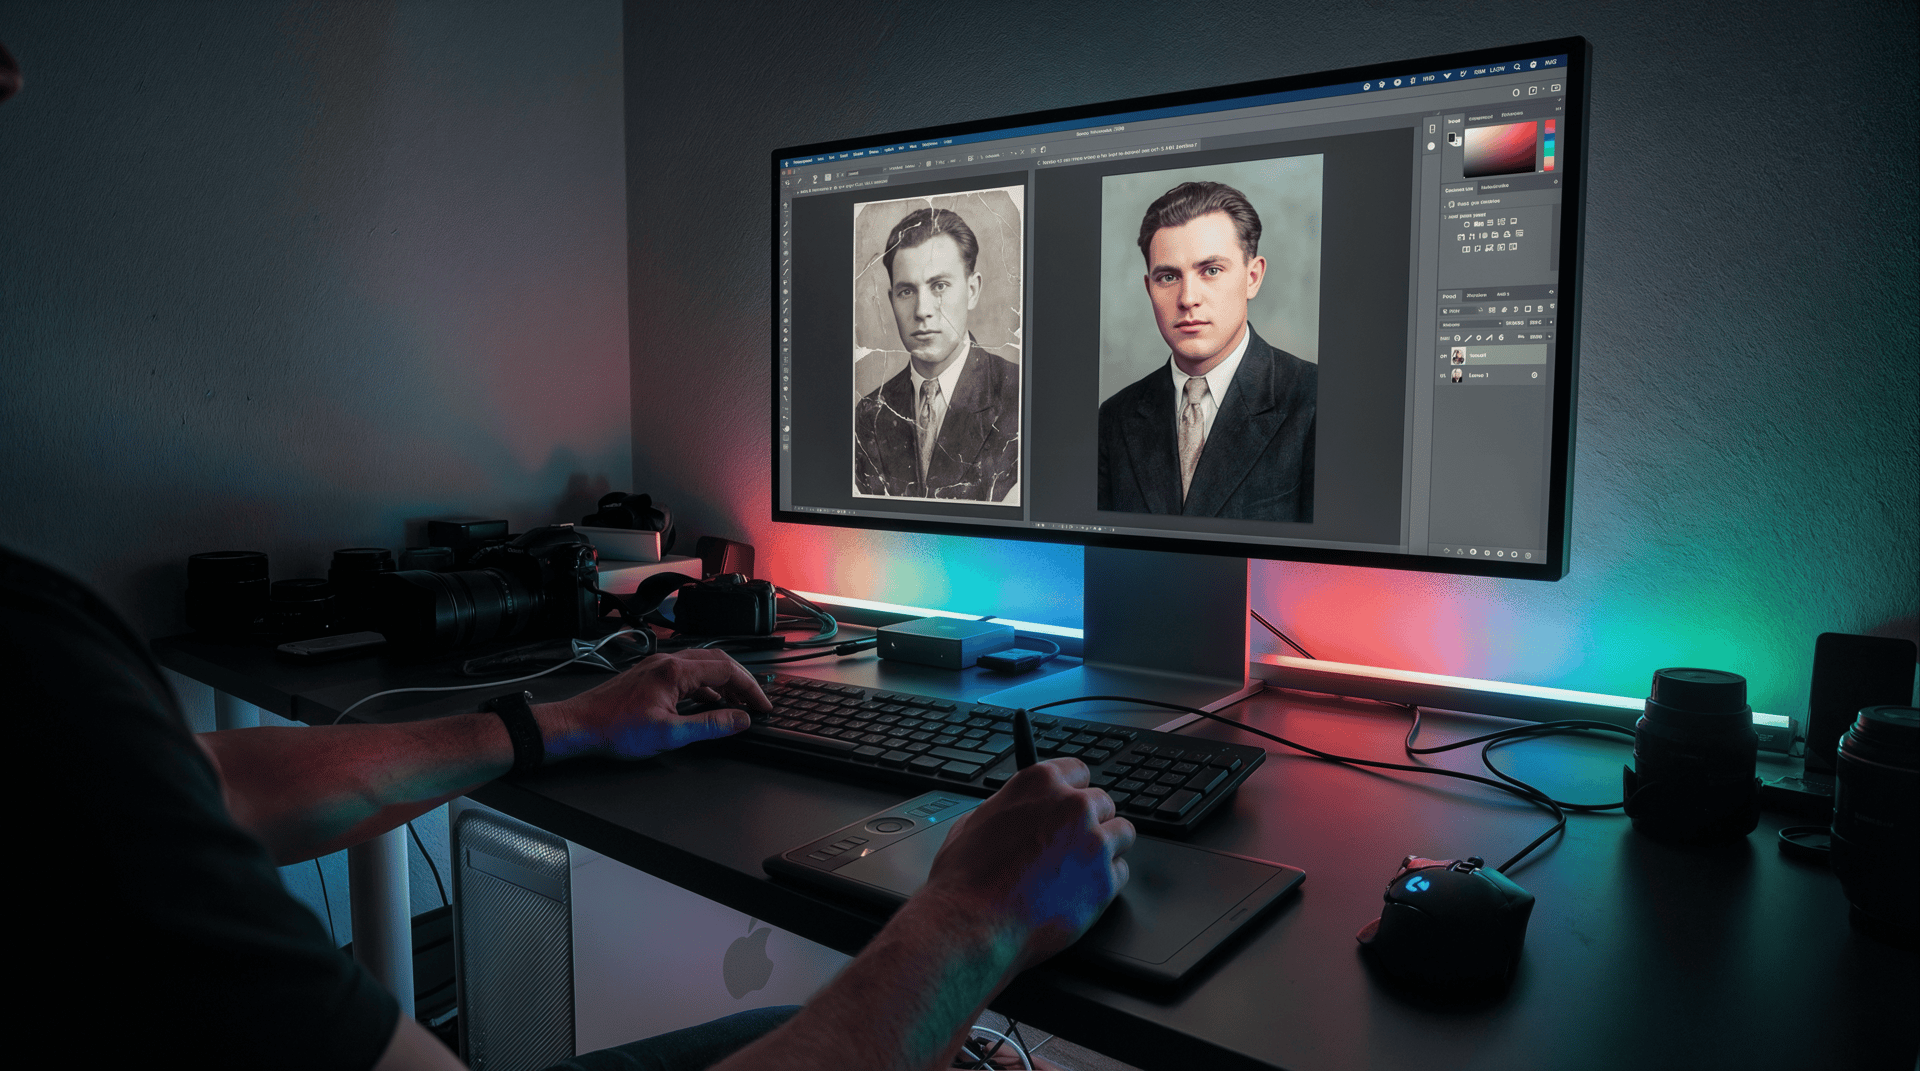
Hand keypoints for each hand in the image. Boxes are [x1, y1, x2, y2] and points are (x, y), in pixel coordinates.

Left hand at [535, 650, 770, 761]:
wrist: (577, 726)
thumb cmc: (614, 730)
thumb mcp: (669, 734)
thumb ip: (709, 725)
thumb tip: (740, 720)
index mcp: (675, 671)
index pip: (728, 670)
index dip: (751, 688)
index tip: (763, 706)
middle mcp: (667, 661)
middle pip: (717, 662)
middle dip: (741, 681)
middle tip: (756, 703)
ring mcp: (656, 666)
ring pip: (702, 666)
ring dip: (723, 683)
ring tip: (736, 705)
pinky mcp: (648, 675)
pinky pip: (686, 673)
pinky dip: (704, 686)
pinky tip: (706, 702)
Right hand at [921, 758, 1133, 969]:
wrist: (972, 924)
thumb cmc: (966, 878)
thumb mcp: (976, 821)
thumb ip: (1010, 808)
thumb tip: (1018, 810)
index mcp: (1039, 783)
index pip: (1078, 771)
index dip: (1073, 791)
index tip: (1071, 804)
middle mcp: (1072, 806)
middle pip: (1102, 803)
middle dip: (1090, 822)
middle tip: (1069, 846)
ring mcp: (1093, 842)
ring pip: (1122, 833)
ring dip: (1106, 848)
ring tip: (1079, 868)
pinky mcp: (1105, 881)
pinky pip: (1121, 872)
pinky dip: (1105, 882)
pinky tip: (1079, 892)